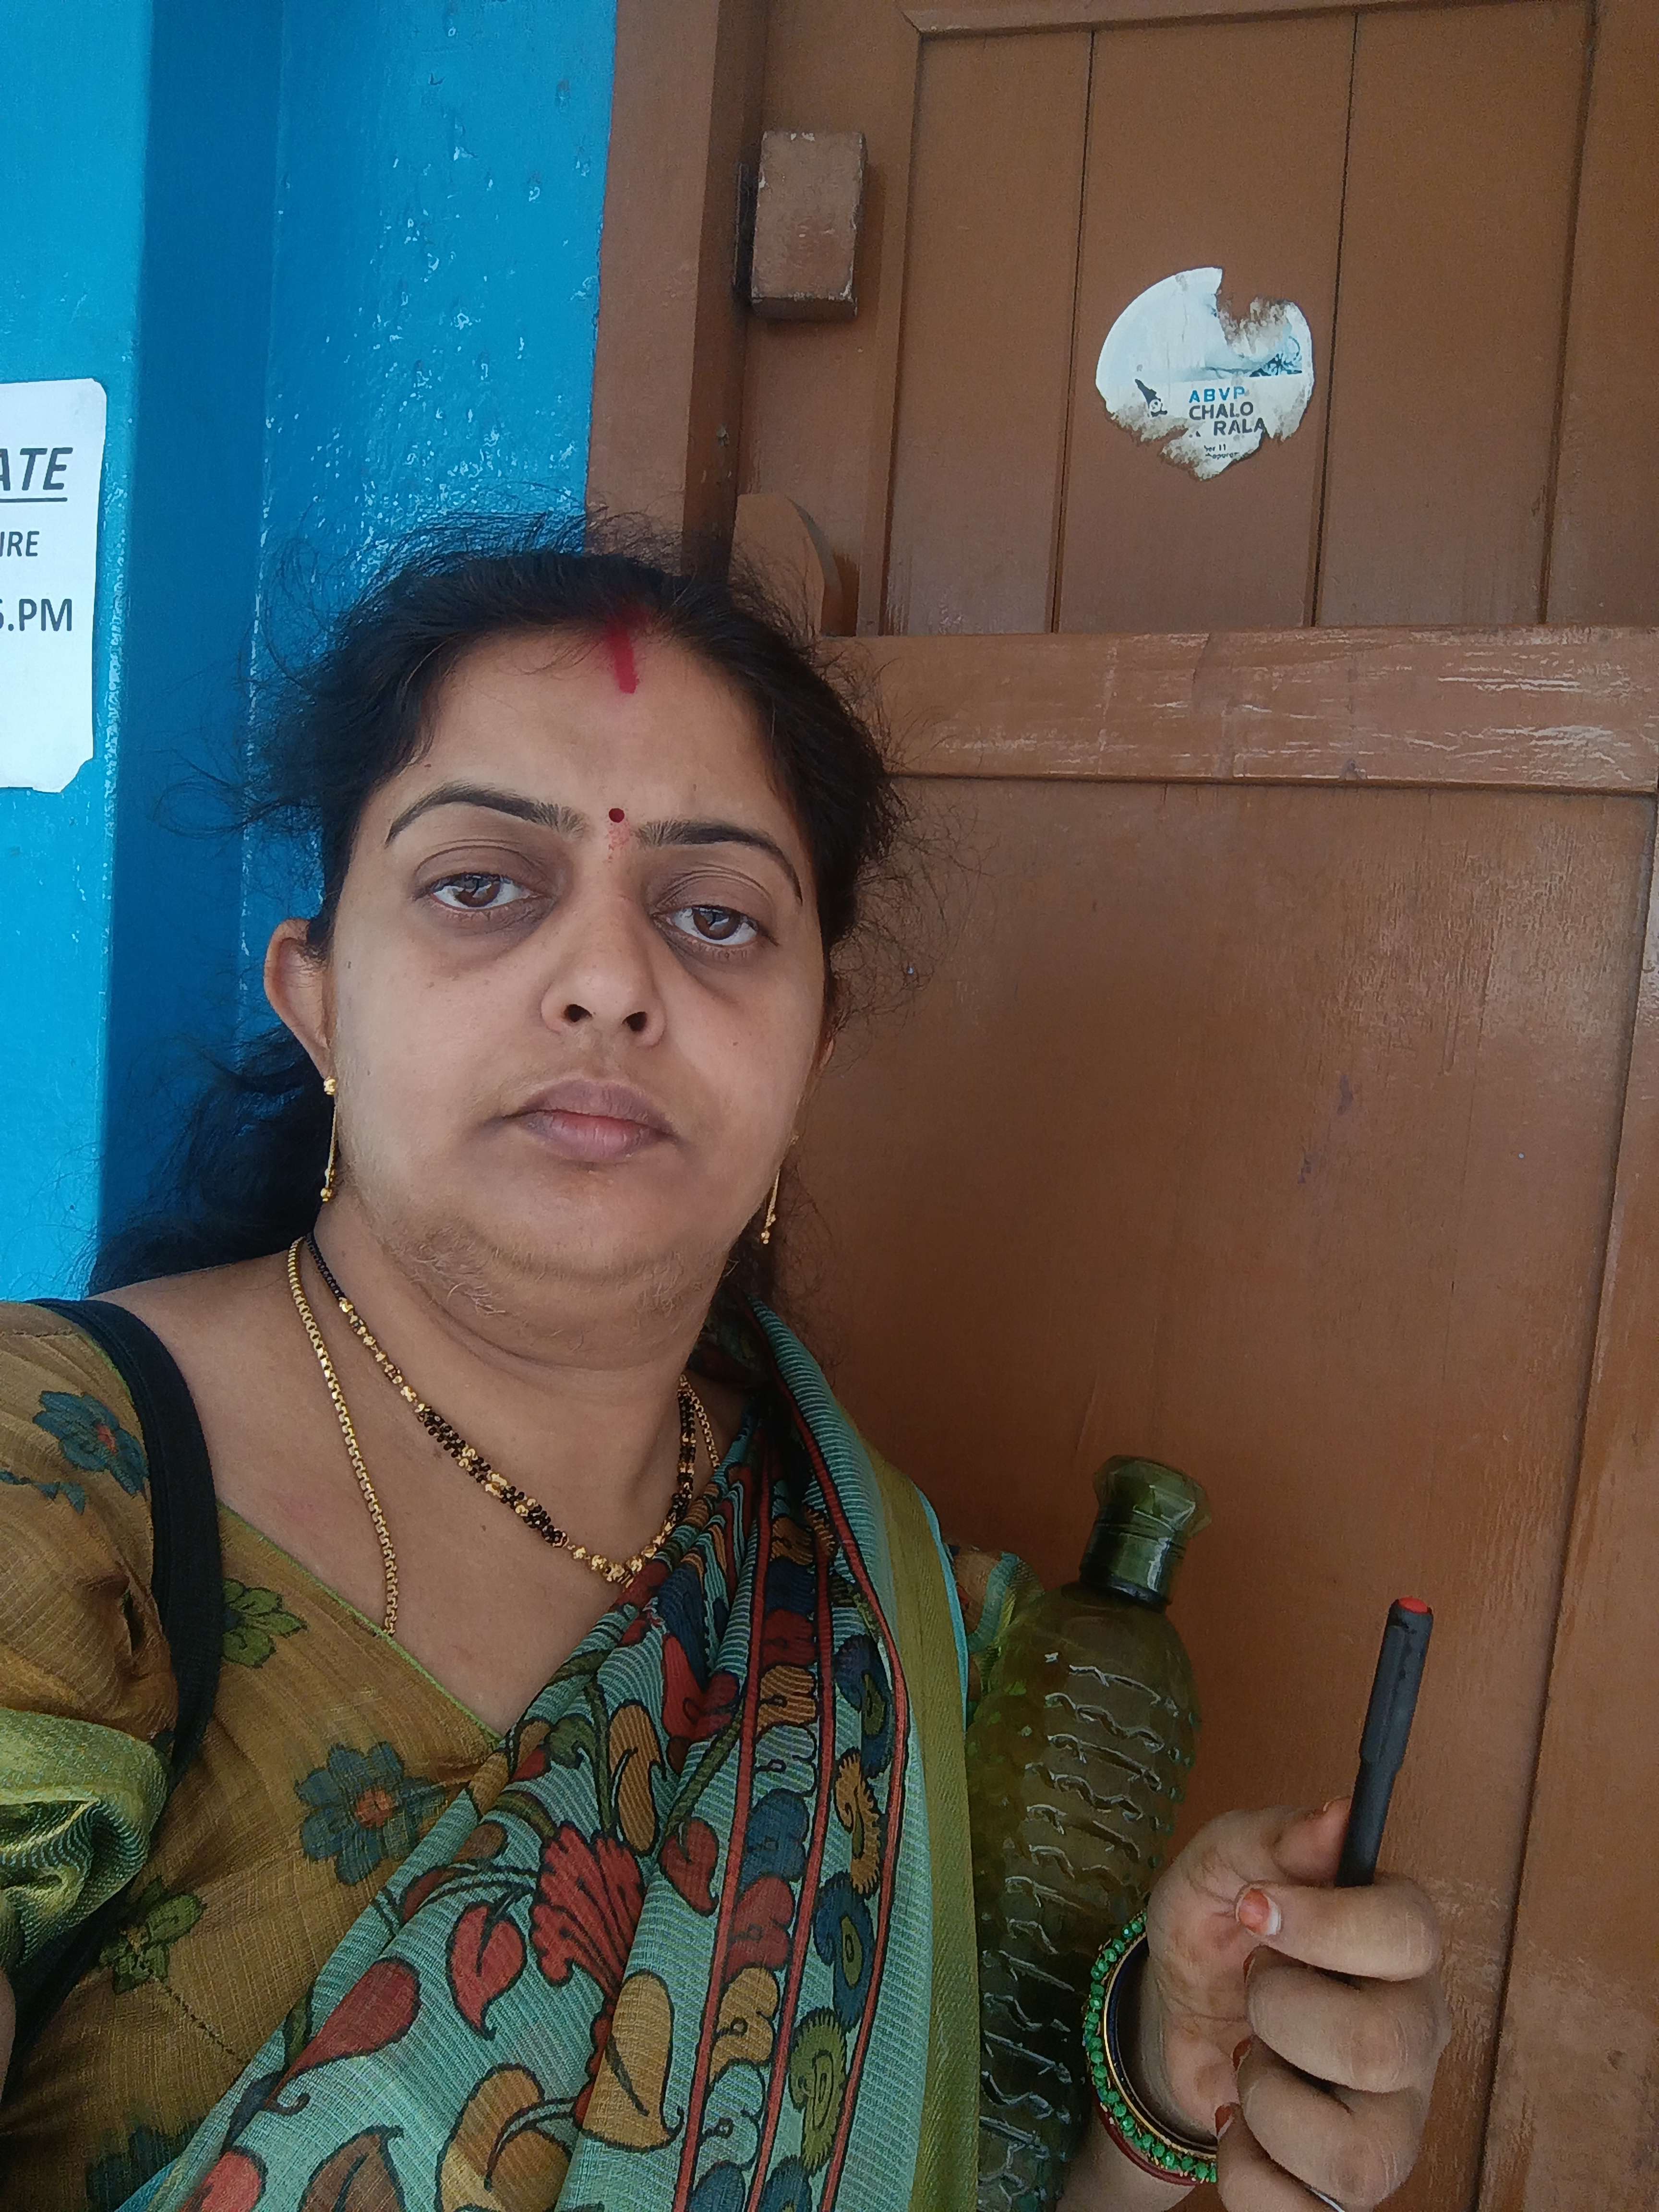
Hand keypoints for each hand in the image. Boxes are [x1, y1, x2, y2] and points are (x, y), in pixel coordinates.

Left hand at [1136, 1802, 1447, 2208]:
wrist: (1176, 2011)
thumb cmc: (1217, 1929)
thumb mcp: (1219, 1864)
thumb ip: (1274, 1838)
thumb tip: (1336, 1816)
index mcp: (1396, 1944)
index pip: (1412, 1933)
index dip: (1328, 1925)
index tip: (1257, 1910)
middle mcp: (1414, 2032)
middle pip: (1381, 2046)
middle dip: (1282, 2015)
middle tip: (1254, 1992)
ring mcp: (1392, 2116)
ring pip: (1363, 2153)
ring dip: (1269, 2104)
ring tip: (1250, 2066)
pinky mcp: (1350, 2180)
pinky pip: (1315, 2211)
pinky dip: (1250, 2173)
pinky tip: (1236, 2127)